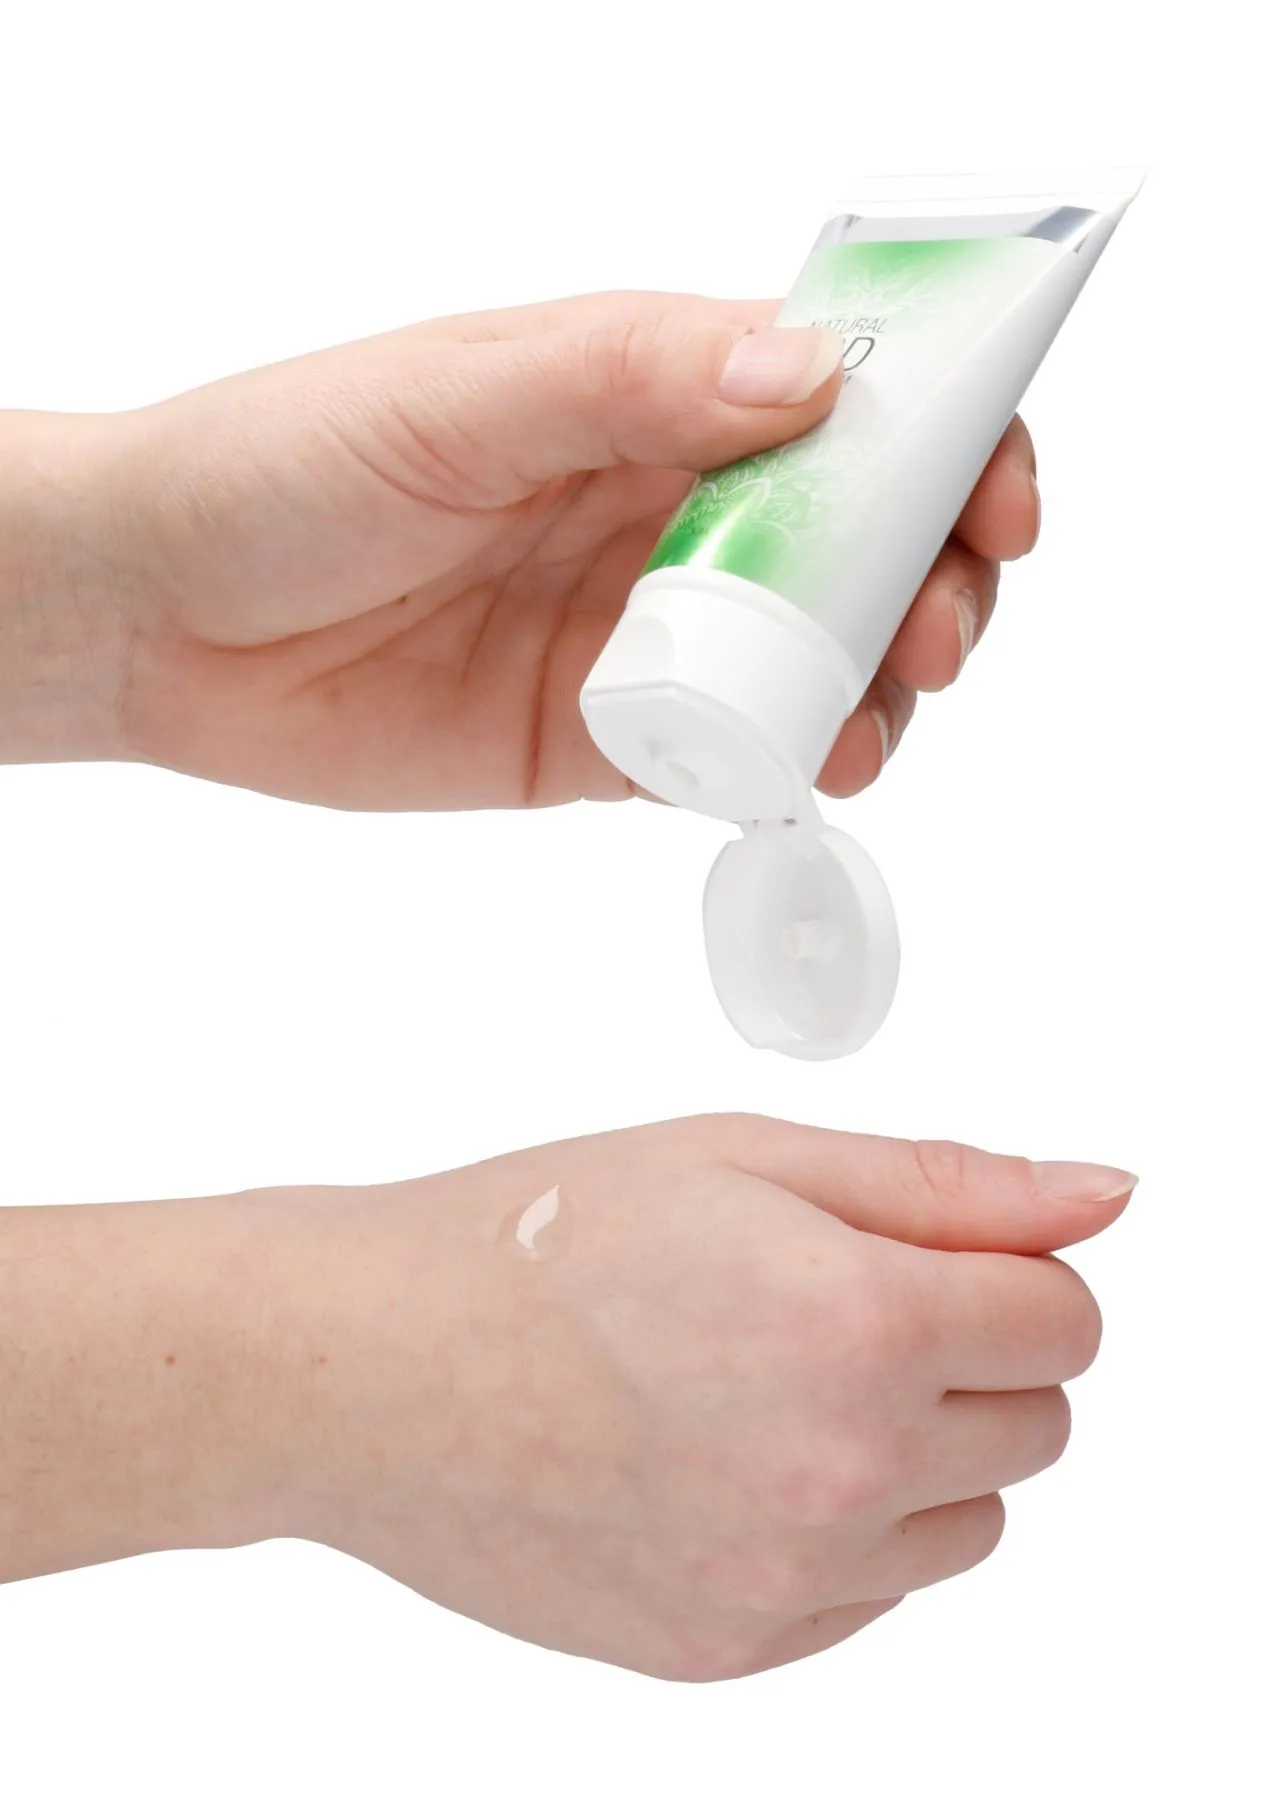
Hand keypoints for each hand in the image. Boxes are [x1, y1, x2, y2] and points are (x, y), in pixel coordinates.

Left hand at [2, 296, 1037, 804]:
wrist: (168, 619)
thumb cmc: (289, 466)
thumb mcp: (461, 398)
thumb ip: (630, 380)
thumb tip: (809, 373)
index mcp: (651, 392)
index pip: (848, 401)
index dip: (949, 441)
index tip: (996, 496)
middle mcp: (670, 509)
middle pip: (866, 539)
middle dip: (934, 581)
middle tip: (934, 628)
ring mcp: (649, 630)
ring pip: (821, 658)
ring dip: (879, 687)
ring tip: (867, 718)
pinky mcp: (608, 740)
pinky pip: (735, 755)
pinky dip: (791, 767)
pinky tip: (806, 772)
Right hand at [250, 1117, 1130, 1679]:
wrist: (371, 1365)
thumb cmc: (535, 1242)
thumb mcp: (747, 1155)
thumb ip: (947, 1184)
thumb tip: (1100, 1196)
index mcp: (859, 1323)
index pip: (1067, 1319)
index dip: (1010, 1270)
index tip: (939, 1255)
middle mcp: (842, 1470)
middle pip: (1039, 1424)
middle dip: (974, 1354)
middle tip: (842, 1305)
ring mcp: (787, 1579)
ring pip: (971, 1524)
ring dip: (920, 1452)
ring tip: (778, 1382)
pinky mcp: (730, 1651)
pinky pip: (871, 1598)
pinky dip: (840, 1531)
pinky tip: (730, 1458)